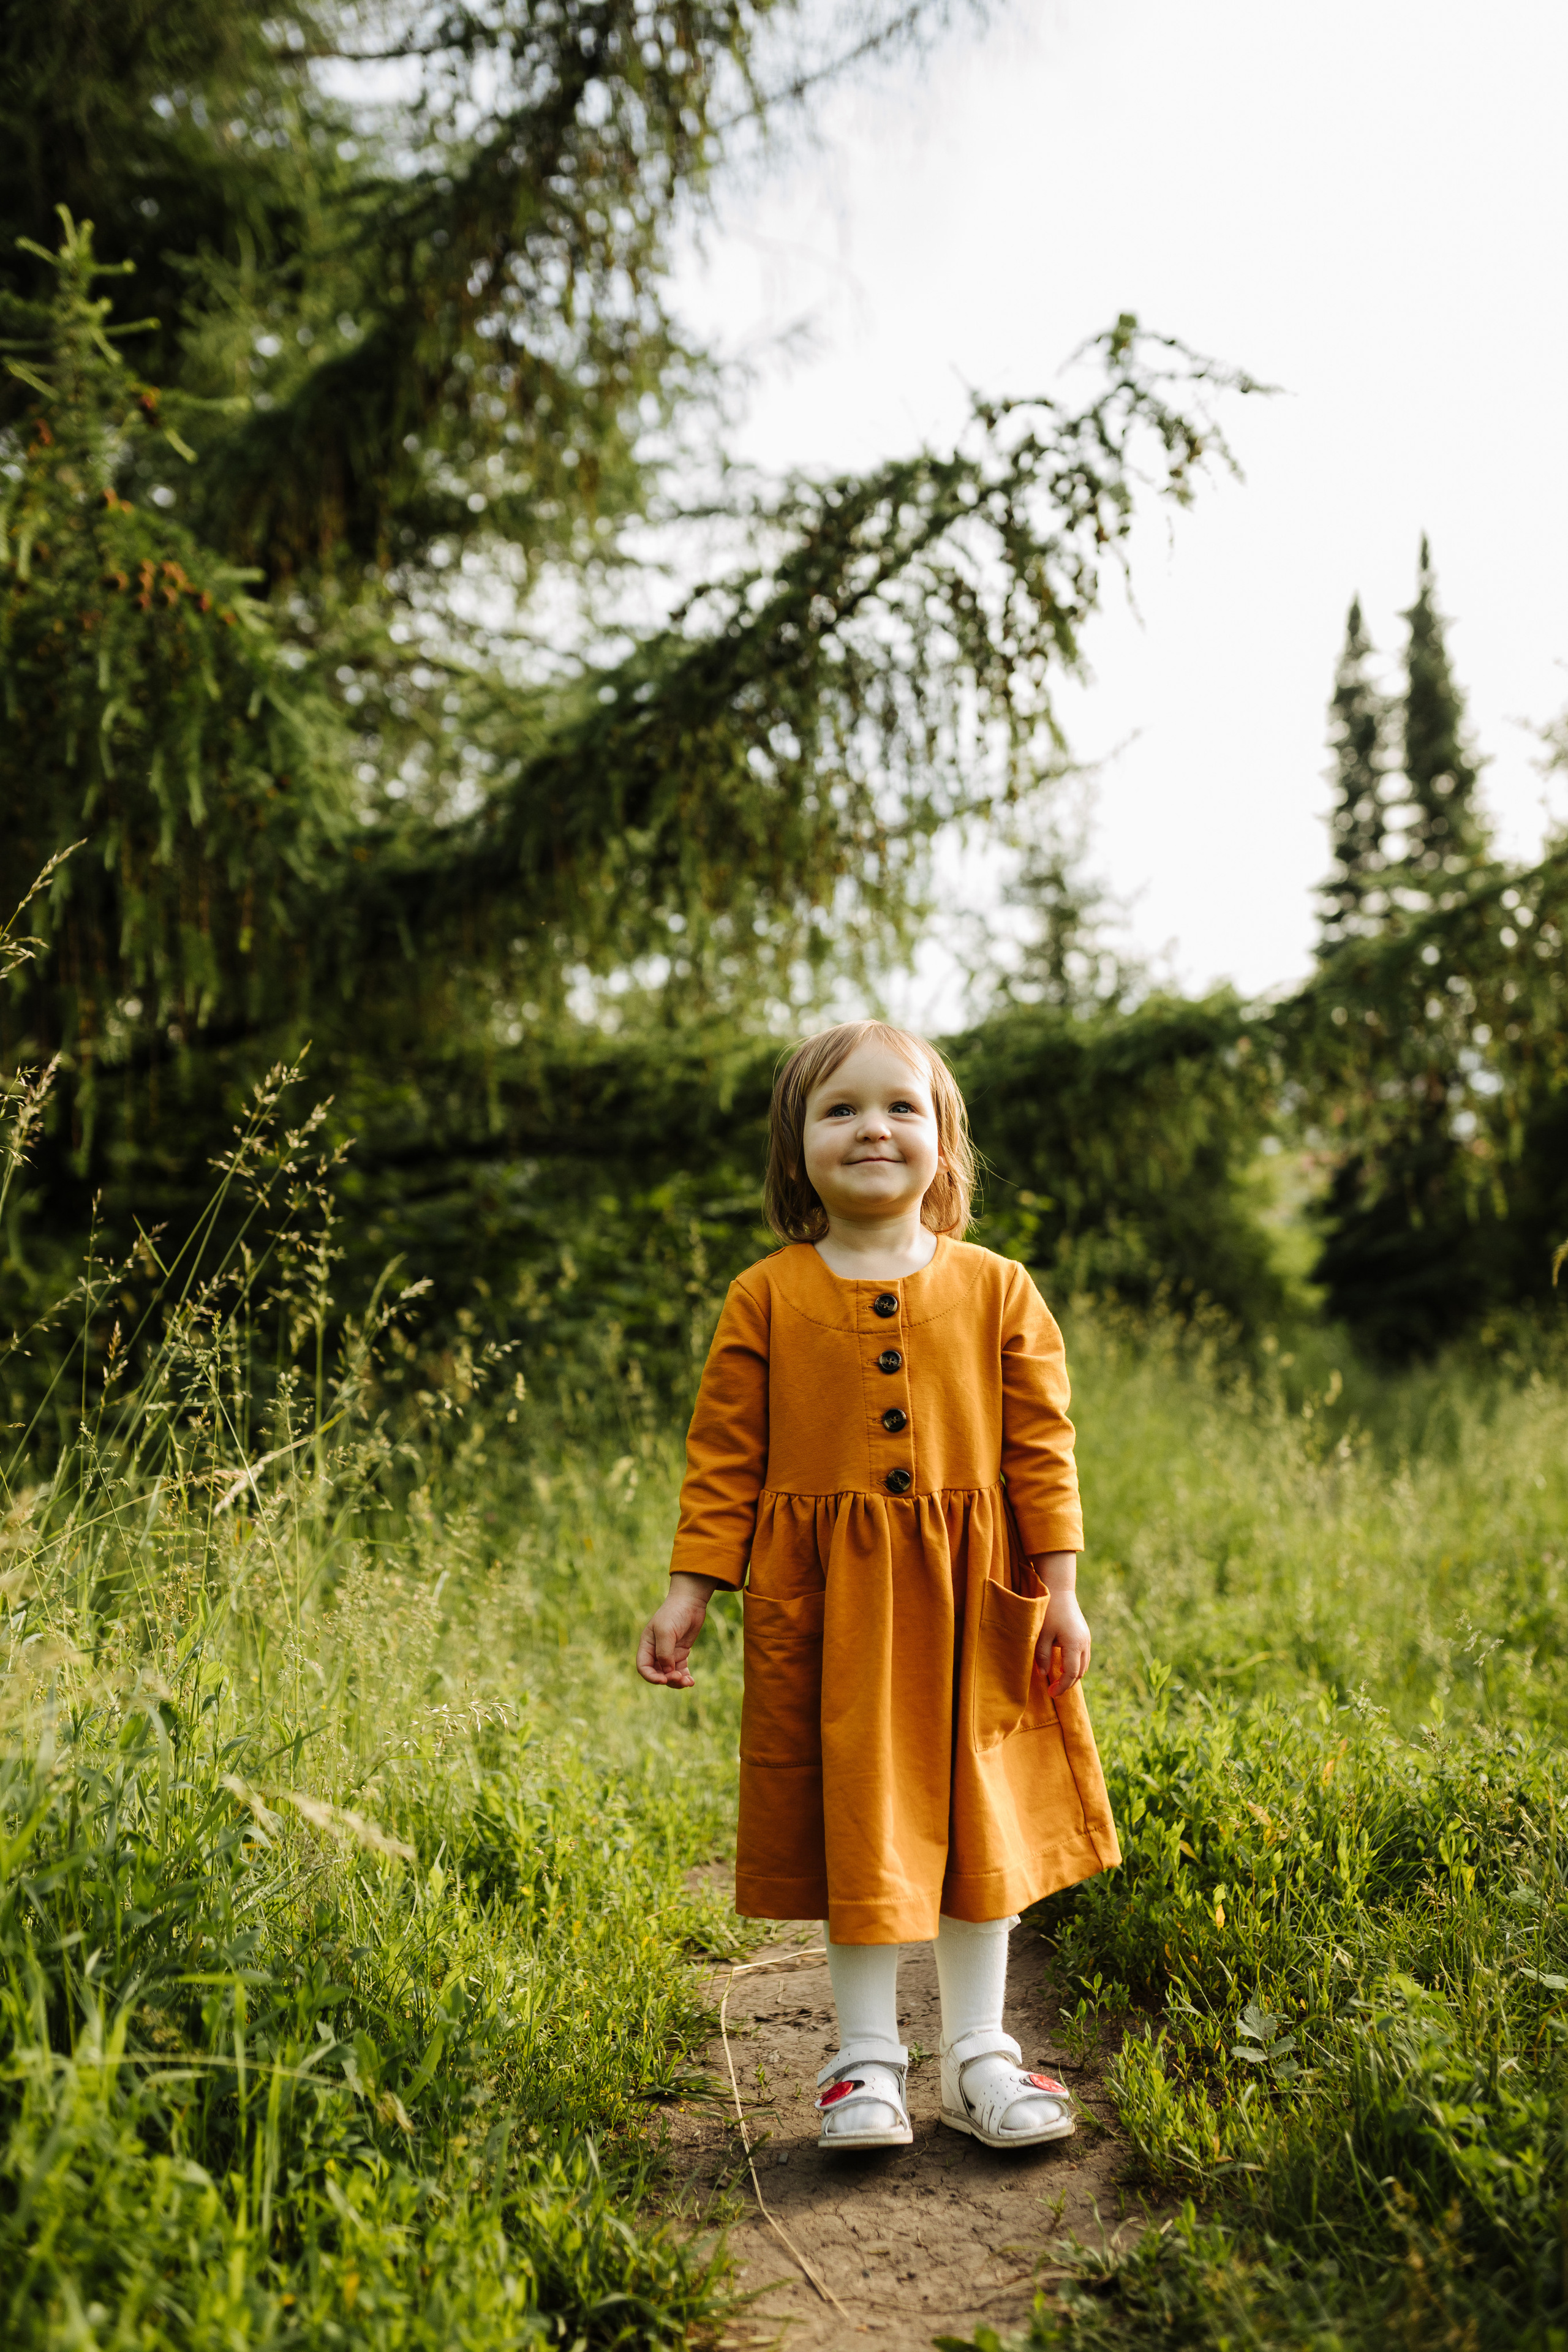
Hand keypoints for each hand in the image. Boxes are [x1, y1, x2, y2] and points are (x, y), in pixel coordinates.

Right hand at [636, 1573, 718, 1686]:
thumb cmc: (674, 1613)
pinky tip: (692, 1681)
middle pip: (657, 1674)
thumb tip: (667, 1672)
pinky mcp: (681, 1654)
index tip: (663, 1679)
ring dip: (677, 1682)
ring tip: (688, 1682)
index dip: (651, 1677)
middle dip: (667, 1680)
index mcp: (647, 1646)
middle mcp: (656, 1652)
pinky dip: (685, 1678)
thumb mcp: (665, 1632)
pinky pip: (680, 1671)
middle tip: (679, 1678)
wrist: (690, 1602)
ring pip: (669, 1675)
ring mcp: (669, 1653)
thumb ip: (664, 1652)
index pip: (643, 1667)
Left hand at [1034, 1579, 1091, 1699]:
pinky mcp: (1084, 1634)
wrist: (1059, 1589)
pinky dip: (1074, 1664)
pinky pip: (1082, 1656)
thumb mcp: (1042, 1634)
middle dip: (1067, 1683)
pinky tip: (1061, 1664)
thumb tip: (1043, 1675)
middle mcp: (1084, 1644)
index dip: (1061, 1687)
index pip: (1071, 1675)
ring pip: (1083, 1665)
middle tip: (1052, 1689)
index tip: (1050, 1693)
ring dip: (1072, 1674)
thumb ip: (1042, 1656)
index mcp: (1075, 1645)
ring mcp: (1086, 1638)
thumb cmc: (1049, 1611)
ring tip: (1057, 1679)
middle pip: (1079, 1672)